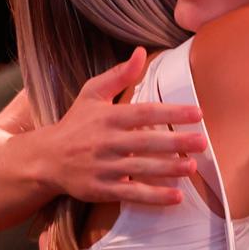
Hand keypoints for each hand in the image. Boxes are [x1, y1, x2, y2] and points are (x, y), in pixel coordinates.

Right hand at [41, 47, 206, 204]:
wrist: (46, 159)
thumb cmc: (75, 123)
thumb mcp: (92, 94)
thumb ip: (119, 74)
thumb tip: (141, 52)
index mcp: (108, 116)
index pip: (144, 113)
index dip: (171, 113)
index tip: (197, 113)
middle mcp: (107, 142)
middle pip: (146, 142)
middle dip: (176, 142)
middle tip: (202, 142)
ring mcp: (104, 167)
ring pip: (141, 169)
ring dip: (169, 169)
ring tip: (192, 167)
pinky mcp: (102, 189)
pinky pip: (131, 193)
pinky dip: (154, 197)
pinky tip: (176, 197)